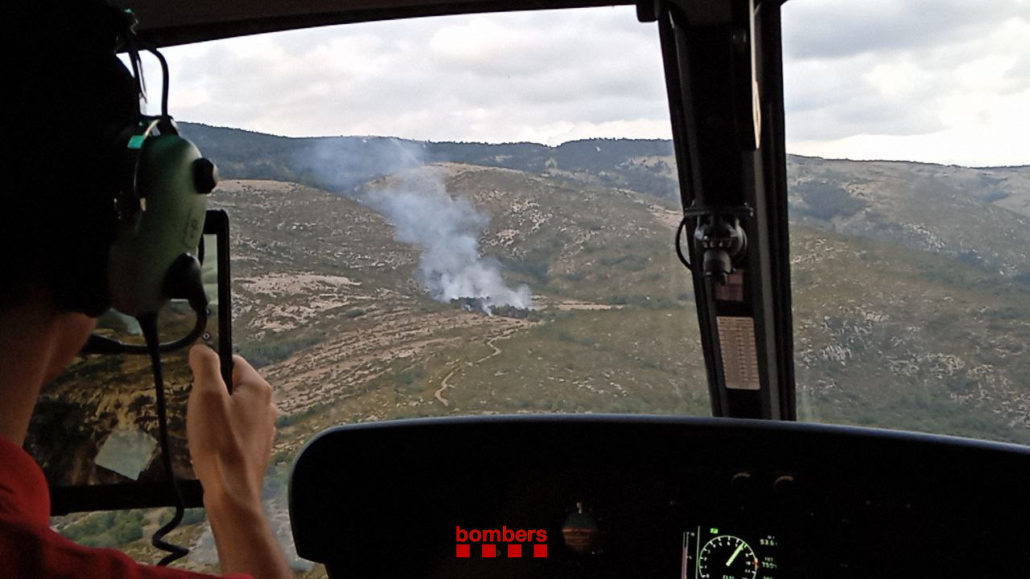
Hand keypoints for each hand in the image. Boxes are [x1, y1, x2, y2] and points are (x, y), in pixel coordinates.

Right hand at [187, 345, 276, 509]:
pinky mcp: (257, 447)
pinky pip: (235, 431)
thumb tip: (203, 348)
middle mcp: (267, 405)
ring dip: (216, 417)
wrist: (232, 491)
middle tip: (199, 413)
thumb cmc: (219, 443)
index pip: (232, 361)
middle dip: (212, 396)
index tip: (196, 385)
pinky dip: (222, 435)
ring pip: (233, 410)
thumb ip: (205, 365)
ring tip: (204, 433)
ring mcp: (264, 427)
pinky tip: (212, 448)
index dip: (210, 370)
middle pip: (232, 386)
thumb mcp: (206, 395)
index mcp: (258, 387)